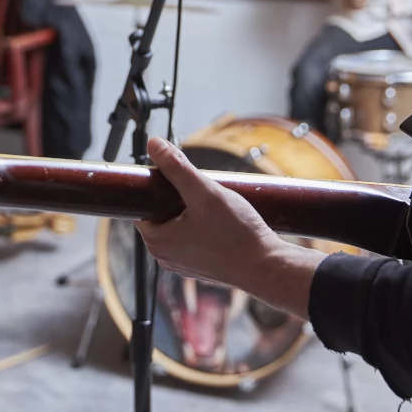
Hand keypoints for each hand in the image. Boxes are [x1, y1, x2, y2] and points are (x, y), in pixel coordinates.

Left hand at [135, 137, 326, 319]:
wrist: (267, 267)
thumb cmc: (236, 234)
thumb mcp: (205, 192)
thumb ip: (177, 168)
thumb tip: (154, 144)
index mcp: (156, 242)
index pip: (143, 205)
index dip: (159, 187)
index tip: (179, 178)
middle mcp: (164, 257)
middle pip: (162, 214)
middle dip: (179, 199)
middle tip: (203, 191)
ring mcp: (182, 264)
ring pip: (179, 225)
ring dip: (193, 211)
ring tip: (215, 206)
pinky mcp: (200, 266)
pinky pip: (193, 238)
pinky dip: (203, 226)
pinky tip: (222, 221)